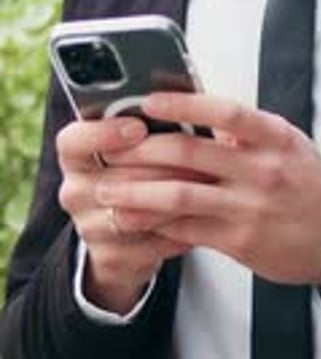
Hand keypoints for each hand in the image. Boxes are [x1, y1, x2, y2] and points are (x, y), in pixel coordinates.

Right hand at [56, 116, 203, 312]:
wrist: (119, 234)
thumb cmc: (134, 170)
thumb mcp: (132, 142)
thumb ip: (148, 123)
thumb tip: (184, 100)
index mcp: (74, 154)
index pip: (73, 141)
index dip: (105, 133)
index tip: (139, 127)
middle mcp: (74, 190)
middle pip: (115, 177)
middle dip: (162, 166)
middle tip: (198, 155)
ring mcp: (88, 227)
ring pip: (135, 212)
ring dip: (175, 197)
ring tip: (208, 182)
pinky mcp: (109, 258)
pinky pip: (151, 242)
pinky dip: (181, 228)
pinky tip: (202, 214)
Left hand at [94, 93, 320, 286]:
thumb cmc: (308, 182)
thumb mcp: (287, 142)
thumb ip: (245, 129)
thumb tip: (197, 108)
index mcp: (274, 136)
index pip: (225, 113)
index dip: (183, 106)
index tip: (149, 101)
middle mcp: (262, 169)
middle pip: (191, 155)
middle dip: (143, 151)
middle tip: (111, 147)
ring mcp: (249, 207)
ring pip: (180, 196)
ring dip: (138, 193)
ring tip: (108, 190)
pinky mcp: (238, 240)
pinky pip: (187, 229)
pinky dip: (155, 224)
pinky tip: (133, 219)